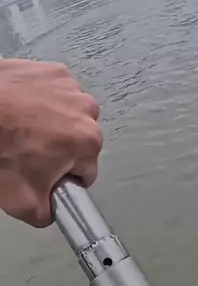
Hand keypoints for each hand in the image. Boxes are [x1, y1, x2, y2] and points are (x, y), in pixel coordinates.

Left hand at [0, 59, 101, 226]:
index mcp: (87, 143)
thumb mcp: (21, 201)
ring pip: (68, 116)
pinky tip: (21, 110)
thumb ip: (47, 215)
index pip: (86, 173)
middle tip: (29, 153)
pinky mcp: (49, 70)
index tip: (48, 177)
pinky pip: (53, 93)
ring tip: (23, 130)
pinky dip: (40, 101)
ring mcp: (67, 86)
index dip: (64, 179)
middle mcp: (85, 110)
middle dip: (60, 150)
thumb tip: (49, 212)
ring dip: (52, 124)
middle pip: (79, 142)